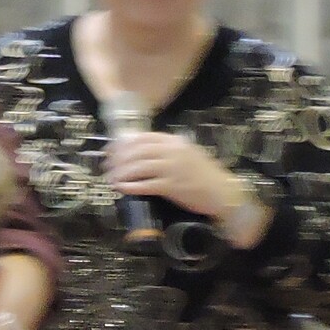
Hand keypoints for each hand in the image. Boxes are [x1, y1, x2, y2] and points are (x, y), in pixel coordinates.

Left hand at [106, 130, 246, 224]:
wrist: (223, 191)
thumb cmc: (205, 175)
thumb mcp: (187, 154)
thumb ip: (168, 150)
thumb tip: (143, 153)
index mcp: (174, 141)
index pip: (142, 138)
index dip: (122, 144)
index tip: (110, 151)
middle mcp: (172, 151)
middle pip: (136, 151)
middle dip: (117, 160)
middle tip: (107, 168)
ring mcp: (172, 168)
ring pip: (138, 167)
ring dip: (121, 174)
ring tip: (112, 180)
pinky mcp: (173, 186)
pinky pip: (146, 185)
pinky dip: (131, 186)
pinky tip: (122, 188)